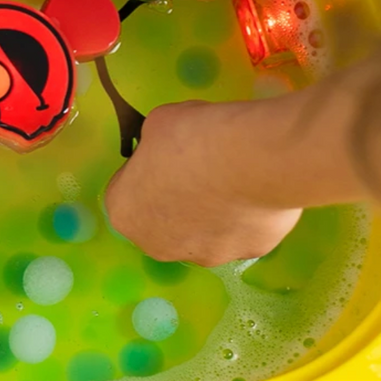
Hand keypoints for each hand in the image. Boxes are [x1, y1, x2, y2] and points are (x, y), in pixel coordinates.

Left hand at [104, 101, 305, 266]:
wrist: (250, 158)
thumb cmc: (191, 137)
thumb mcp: (156, 125)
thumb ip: (153, 145)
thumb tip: (163, 148)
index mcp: (125, 214)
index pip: (126, 195)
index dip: (145, 172)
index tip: (165, 156)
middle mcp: (158, 246)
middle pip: (162, 223)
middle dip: (176, 200)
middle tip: (197, 169)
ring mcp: (205, 255)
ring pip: (204, 234)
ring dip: (211, 213)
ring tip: (231, 178)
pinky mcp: (248, 253)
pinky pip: (241, 233)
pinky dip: (246, 216)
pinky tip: (255, 189)